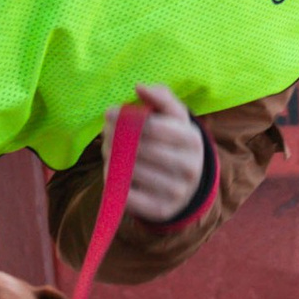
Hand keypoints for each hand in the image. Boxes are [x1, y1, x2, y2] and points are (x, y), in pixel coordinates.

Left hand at [121, 82, 208, 225]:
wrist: (187, 184)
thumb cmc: (174, 141)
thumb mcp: (174, 116)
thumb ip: (160, 97)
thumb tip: (140, 87)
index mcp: (192, 139)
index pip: (151, 126)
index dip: (124, 118)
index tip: (109, 114)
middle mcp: (189, 167)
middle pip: (138, 148)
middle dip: (115, 138)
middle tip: (106, 135)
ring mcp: (176, 192)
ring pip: (130, 171)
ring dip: (111, 159)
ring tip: (111, 152)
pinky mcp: (161, 210)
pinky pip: (126, 194)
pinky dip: (115, 181)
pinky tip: (117, 173)